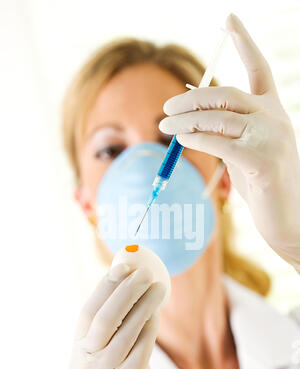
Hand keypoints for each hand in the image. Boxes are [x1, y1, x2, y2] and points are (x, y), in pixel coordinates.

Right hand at [69, 263, 167, 368]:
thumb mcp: (111, 357)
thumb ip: (115, 329)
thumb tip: (130, 286)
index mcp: (78, 355)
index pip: (87, 312)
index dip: (105, 286)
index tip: (123, 265)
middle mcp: (84, 366)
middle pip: (103, 318)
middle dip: (125, 290)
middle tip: (144, 272)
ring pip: (124, 331)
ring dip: (143, 304)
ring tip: (158, 287)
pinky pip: (141, 348)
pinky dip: (150, 326)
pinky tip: (158, 312)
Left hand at [159, 13, 299, 273]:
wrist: (290, 220)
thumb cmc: (264, 187)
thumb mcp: (244, 152)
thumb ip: (225, 131)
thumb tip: (190, 113)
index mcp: (273, 112)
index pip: (259, 69)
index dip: (243, 42)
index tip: (228, 19)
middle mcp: (275, 119)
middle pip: (227, 93)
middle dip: (192, 98)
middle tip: (167, 108)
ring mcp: (271, 137)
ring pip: (220, 116)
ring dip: (187, 119)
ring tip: (165, 124)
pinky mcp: (263, 160)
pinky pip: (221, 142)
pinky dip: (197, 137)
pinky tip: (181, 137)